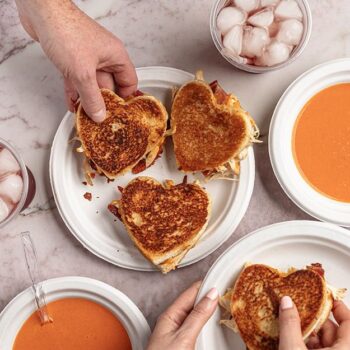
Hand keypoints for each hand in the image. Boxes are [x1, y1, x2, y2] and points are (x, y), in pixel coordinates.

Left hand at [15, 0, 136, 121]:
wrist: (40, 12)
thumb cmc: (65, 31)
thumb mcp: (83, 73)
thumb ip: (92, 97)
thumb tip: (100, 114)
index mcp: (116, 56)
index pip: (129, 82)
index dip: (125, 98)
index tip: (119, 113)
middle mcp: (104, 58)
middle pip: (109, 87)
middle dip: (103, 103)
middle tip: (99, 118)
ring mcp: (88, 58)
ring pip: (92, 85)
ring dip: (87, 100)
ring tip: (84, 115)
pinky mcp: (72, 59)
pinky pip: (78, 81)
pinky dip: (75, 92)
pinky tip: (72, 103)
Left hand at [147, 281, 217, 349]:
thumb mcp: (184, 337)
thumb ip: (197, 315)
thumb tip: (210, 295)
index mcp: (170, 315)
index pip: (191, 292)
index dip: (206, 285)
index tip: (221, 281)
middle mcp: (173, 322)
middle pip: (194, 302)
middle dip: (209, 297)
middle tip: (226, 294)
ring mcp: (179, 333)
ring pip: (196, 315)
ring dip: (209, 309)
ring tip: (223, 306)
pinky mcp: (184, 344)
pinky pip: (197, 327)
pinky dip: (207, 323)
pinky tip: (213, 324)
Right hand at [279, 296, 349, 349]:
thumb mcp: (292, 348)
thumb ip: (290, 324)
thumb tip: (286, 302)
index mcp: (345, 349)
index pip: (349, 322)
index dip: (337, 308)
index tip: (327, 298)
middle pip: (334, 332)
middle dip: (314, 322)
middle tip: (298, 313)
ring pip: (327, 344)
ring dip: (309, 336)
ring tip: (290, 331)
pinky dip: (308, 347)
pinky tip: (292, 345)